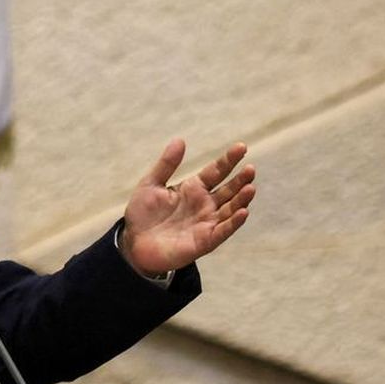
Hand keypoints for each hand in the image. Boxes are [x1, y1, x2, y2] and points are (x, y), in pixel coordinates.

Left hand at [119, 138, 254, 276]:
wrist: (133, 243)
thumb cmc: (143, 214)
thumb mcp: (151, 184)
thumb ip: (167, 164)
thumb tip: (180, 140)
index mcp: (193, 188)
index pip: (216, 171)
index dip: (229, 160)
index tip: (241, 147)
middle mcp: (205, 204)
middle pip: (228, 190)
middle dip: (240, 180)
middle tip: (250, 168)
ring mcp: (207, 222)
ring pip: (231, 209)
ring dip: (241, 199)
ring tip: (250, 187)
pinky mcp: (205, 241)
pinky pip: (223, 230)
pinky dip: (234, 222)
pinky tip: (243, 211)